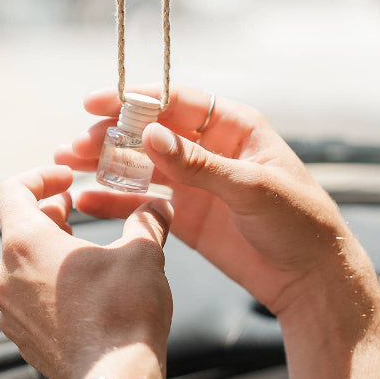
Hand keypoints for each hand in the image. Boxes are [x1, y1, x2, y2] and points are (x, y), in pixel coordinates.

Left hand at [0, 166, 173, 378]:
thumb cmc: (124, 314)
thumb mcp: (143, 253)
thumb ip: (148, 221)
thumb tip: (160, 207)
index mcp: (25, 244)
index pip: (10, 191)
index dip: (39, 177)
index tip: (66, 179)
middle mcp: (5, 276)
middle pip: (17, 229)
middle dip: (50, 214)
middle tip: (77, 208)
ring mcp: (9, 311)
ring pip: (22, 266)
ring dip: (51, 251)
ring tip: (86, 253)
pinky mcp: (21, 338)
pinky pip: (29, 299)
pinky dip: (51, 284)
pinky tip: (86, 292)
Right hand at [55, 87, 372, 318]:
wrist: (312, 279)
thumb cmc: (300, 223)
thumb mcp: (252, 188)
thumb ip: (200, 164)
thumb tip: (151, 134)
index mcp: (234, 128)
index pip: (176, 101)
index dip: (134, 99)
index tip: (95, 103)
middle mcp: (210, 150)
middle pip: (151, 132)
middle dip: (112, 134)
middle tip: (75, 144)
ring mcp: (196, 184)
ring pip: (142, 165)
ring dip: (106, 163)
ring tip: (66, 163)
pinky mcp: (186, 217)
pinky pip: (144, 202)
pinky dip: (115, 200)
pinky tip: (86, 199)